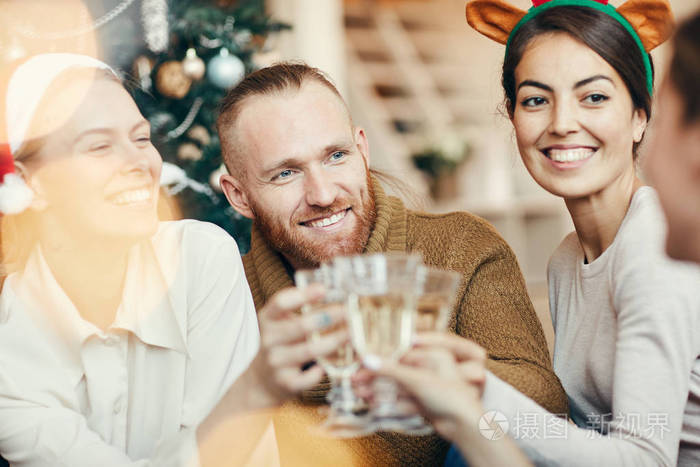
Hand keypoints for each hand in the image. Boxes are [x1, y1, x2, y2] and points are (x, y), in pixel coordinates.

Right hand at [248, 285, 348, 405]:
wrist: (261, 380)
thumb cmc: (281, 344)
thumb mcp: (281, 323)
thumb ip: (300, 310)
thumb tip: (332, 291)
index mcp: (268, 319)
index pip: (280, 302)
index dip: (302, 295)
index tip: (323, 289)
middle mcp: (269, 339)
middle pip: (300, 325)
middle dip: (328, 317)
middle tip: (348, 312)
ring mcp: (276, 362)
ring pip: (309, 350)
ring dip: (334, 341)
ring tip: (352, 334)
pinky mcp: (285, 382)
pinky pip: (307, 378)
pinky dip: (319, 372)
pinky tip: (329, 365)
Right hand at [369, 332, 487, 440]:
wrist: (466, 427)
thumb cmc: (452, 396)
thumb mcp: (418, 379)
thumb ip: (391, 369)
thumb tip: (368, 359)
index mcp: (434, 353)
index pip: (400, 353)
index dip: (380, 359)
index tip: (362, 362)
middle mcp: (432, 367)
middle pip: (398, 370)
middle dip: (377, 376)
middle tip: (357, 380)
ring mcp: (429, 386)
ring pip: (399, 385)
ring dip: (380, 390)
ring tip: (361, 393)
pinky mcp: (426, 402)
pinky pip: (404, 399)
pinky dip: (389, 402)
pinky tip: (374, 403)